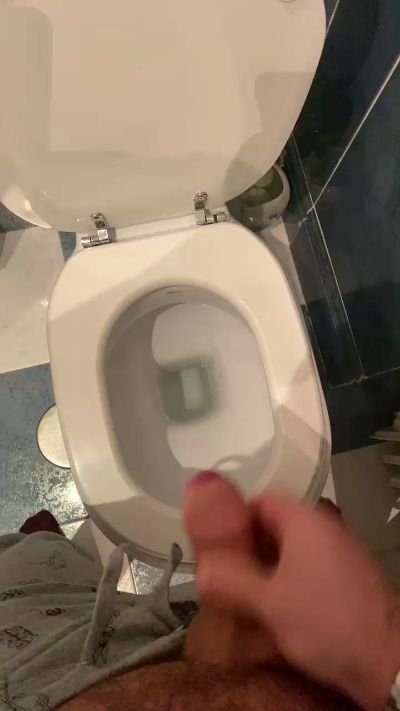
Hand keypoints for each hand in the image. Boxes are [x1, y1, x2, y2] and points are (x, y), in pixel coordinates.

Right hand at [183, 473, 399, 709]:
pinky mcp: (349, 576)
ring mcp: (340, 551)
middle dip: (248, 545)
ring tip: (243, 590)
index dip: (233, 518)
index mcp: (305, 519)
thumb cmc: (325, 621)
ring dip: (268, 565)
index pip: (260, 499)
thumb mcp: (269, 603)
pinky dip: (289, 578)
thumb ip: (231, 580)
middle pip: (275, 523)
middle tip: (223, 570)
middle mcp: (325, 526)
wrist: (389, 659)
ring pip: (292, 547)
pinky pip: (309, 566)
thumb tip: (202, 567)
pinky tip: (274, 603)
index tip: (214, 544)